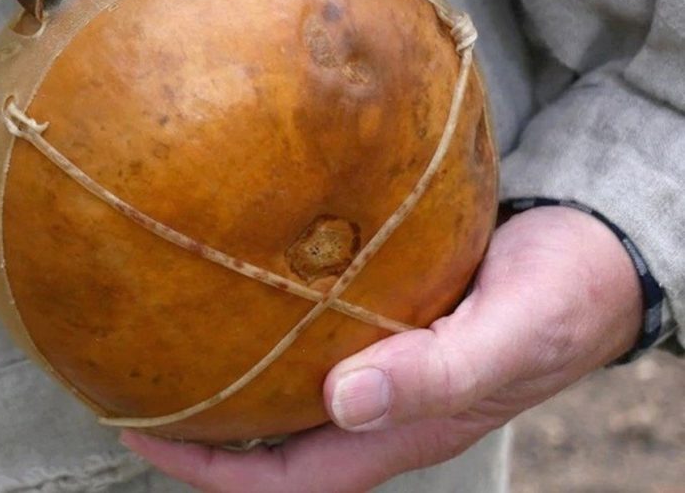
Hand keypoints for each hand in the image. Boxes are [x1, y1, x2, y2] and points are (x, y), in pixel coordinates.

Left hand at [121, 206, 642, 491]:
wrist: (590, 256)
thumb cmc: (559, 300)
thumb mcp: (508, 336)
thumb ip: (435, 374)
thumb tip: (345, 402)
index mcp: (402, 426)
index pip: (287, 479)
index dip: (211, 469)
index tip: (143, 430)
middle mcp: (381, 401)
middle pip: (274, 437)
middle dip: (203, 423)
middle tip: (135, 380)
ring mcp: (382, 357)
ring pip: (290, 383)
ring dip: (233, 370)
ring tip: (170, 331)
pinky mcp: (387, 314)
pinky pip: (315, 329)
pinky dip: (272, 318)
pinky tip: (244, 280)